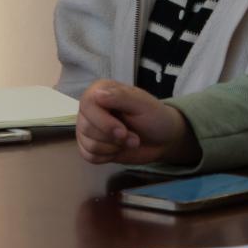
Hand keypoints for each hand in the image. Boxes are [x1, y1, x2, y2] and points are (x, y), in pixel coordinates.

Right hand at [75, 80, 195, 165]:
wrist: (162, 139)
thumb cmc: (154, 117)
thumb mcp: (142, 104)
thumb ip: (120, 96)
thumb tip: (96, 94)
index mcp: (99, 91)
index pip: (87, 104)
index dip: (103, 122)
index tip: (123, 131)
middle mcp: (89, 109)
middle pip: (85, 127)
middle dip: (112, 138)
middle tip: (132, 137)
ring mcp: (88, 128)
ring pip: (87, 144)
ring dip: (113, 148)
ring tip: (129, 142)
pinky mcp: (90, 145)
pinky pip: (88, 156)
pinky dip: (106, 157)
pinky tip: (118, 149)